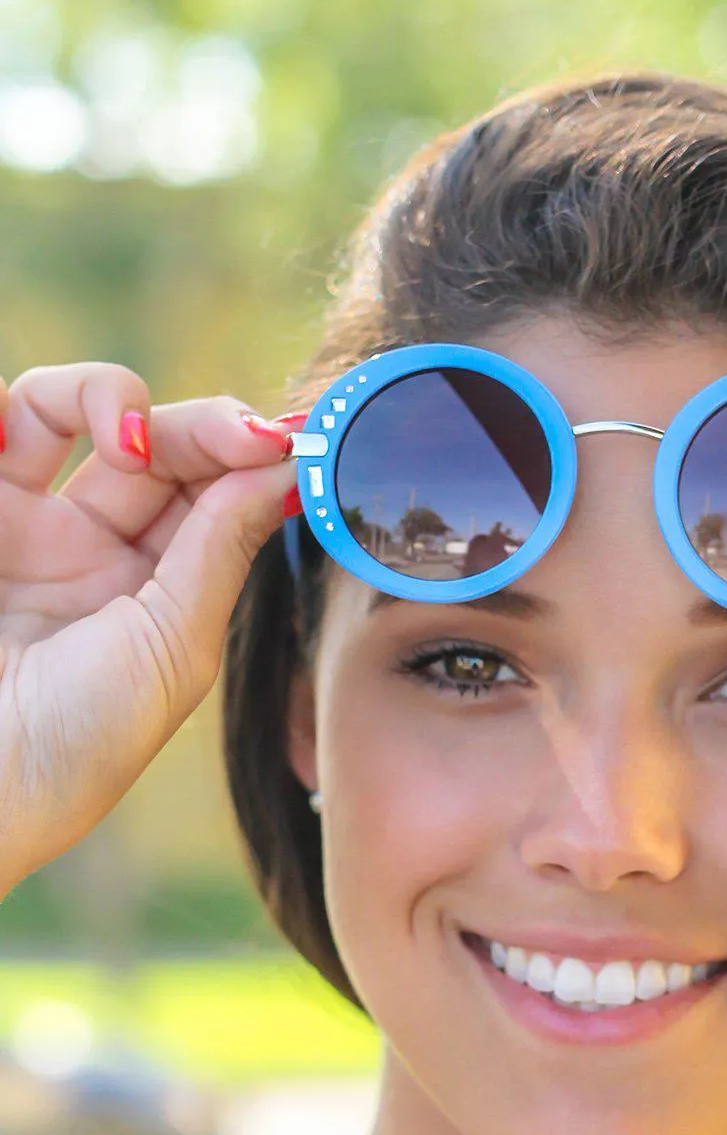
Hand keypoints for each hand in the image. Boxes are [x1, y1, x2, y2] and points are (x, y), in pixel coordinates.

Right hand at [0, 362, 301, 892]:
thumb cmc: (80, 737)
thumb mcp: (172, 647)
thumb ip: (222, 550)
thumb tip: (285, 470)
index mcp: (157, 591)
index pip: (212, 493)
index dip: (250, 455)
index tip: (290, 438)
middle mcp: (93, 548)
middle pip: (157, 441)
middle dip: (201, 426)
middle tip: (238, 433)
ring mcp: (26, 523)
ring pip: (71, 408)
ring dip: (109, 397)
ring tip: (125, 438)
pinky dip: (14, 404)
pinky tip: (24, 426)